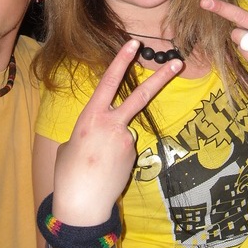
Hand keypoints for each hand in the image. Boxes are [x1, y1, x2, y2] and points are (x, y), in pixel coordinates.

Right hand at [51, 41, 182, 225]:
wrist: (82, 204)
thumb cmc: (68, 173)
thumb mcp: (71, 144)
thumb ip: (90, 129)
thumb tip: (104, 131)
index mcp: (91, 117)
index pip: (109, 82)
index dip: (121, 61)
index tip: (134, 43)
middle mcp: (112, 124)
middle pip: (141, 96)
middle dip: (161, 78)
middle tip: (178, 63)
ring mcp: (126, 140)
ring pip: (125, 130)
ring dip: (113, 144)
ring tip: (97, 164)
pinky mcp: (133, 155)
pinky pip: (125, 148)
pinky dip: (116, 156)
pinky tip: (105, 170)